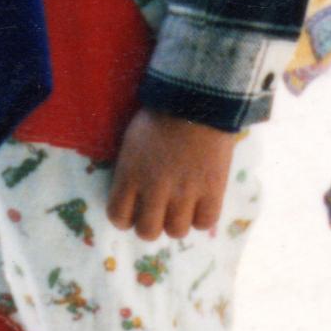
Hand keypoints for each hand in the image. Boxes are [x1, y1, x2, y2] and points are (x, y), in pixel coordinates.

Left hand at [106, 109, 237, 239]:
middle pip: (147, 232)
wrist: (197, 99)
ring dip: (178, 222)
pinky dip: (202, 217)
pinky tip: (201, 203)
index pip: (118, 217)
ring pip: (176, 232)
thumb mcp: (132, 142)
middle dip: (151, 225)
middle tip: (159, 212)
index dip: (125, 219)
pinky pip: (204, 223)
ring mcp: (184, 192)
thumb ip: (130, 171)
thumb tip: (132, 196)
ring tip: (182, 207)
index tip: (133, 212)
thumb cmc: (159, 115)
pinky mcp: (212, 190)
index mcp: (129, 175)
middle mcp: (154, 189)